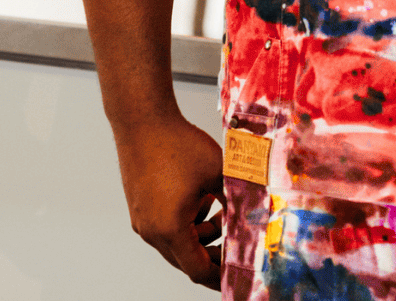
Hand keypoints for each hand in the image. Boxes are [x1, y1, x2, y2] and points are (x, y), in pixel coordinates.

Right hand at [113, 112, 224, 289]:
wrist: (143, 120)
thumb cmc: (175, 143)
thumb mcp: (217, 171)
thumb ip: (236, 196)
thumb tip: (255, 209)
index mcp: (171, 229)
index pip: (197, 269)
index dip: (219, 275)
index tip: (234, 274)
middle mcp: (152, 230)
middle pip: (185, 259)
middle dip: (212, 253)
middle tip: (234, 243)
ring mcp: (142, 219)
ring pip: (175, 242)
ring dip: (199, 235)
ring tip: (220, 212)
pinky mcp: (140, 206)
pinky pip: (165, 226)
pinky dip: (185, 222)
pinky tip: (201, 199)